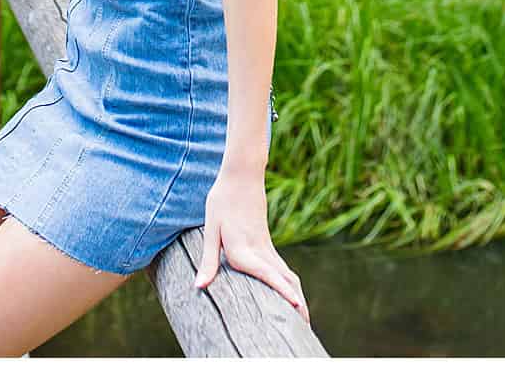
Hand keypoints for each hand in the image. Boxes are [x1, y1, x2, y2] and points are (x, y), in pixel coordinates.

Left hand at [193, 168, 308, 324]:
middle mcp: (260, 251)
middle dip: (296, 304)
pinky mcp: (267, 243)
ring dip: (296, 295)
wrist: (241, 177)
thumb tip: (199, 286)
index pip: (268, 274)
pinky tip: (292, 294)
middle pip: (284, 280)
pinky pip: (282, 268)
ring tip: (303, 318)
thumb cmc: (222, 202)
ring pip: (287, 275)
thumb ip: (208, 261)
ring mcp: (267, 247)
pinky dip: (290, 284)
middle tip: (306, 327)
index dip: (283, 291)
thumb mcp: (210, 230)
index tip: (297, 306)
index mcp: (244, 249)